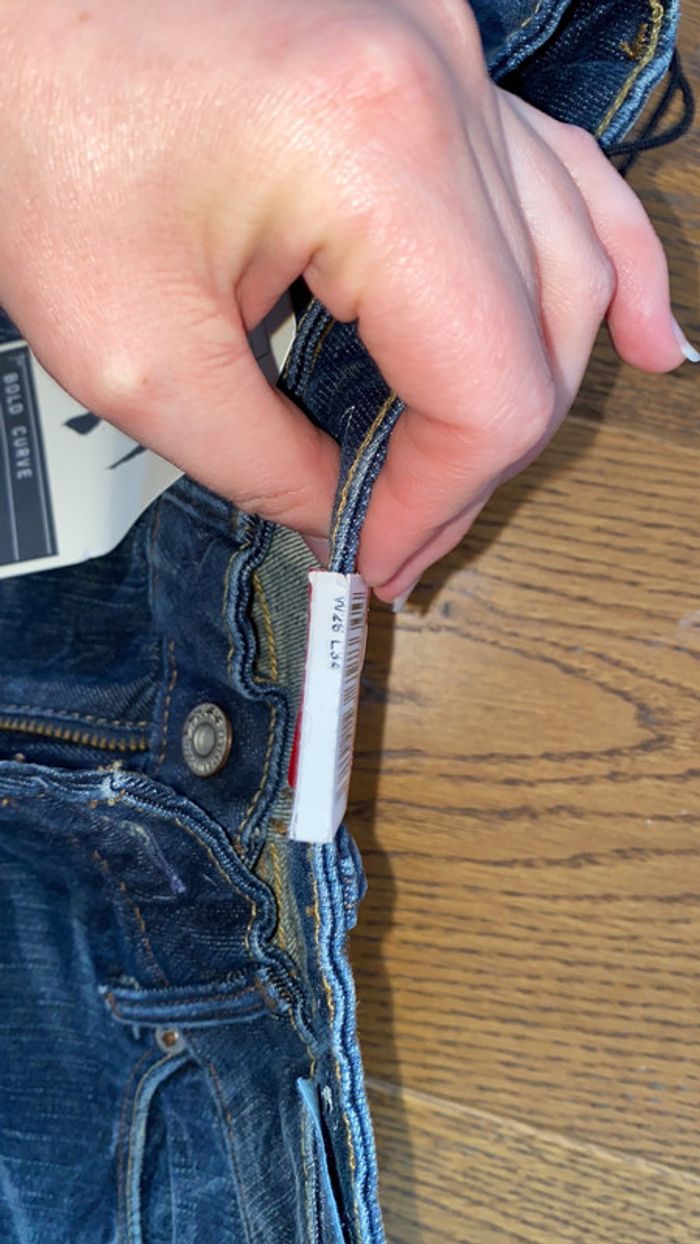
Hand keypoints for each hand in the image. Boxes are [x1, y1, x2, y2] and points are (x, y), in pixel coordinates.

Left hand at [0, 0, 686, 599]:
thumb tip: (340, 512)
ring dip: (536, 382)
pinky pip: (553, 176)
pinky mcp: (426, 60)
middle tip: (408, 531)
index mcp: (376, 154)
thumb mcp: (131, 347)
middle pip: (545, 328)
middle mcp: (439, 89)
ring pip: (570, 256)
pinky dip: (589, 263)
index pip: (492, 386)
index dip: (443, 498)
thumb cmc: (34, 121)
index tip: (381, 549)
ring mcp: (446, 61)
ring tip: (498, 469)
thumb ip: (259, 460)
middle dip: (477, 460)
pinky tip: (634, 328)